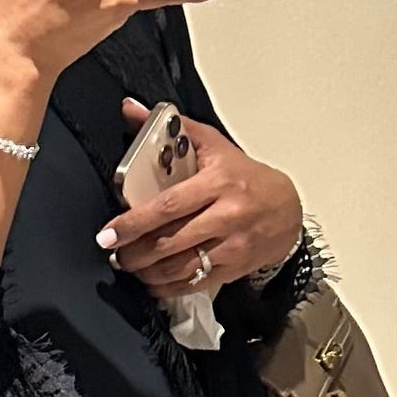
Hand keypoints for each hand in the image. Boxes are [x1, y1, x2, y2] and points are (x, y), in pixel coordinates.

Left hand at [97, 97, 303, 297]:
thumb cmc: (245, 176)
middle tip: (114, 252)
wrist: (287, 210)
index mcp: (218, 183)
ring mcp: (231, 247)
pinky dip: (167, 288)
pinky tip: (152, 282)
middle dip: (135, 253)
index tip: (109, 234)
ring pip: (180, 268)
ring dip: (148, 272)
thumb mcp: (213, 145)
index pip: (169, 206)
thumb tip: (129, 108)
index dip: (135, 223)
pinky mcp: (234, 269)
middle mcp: (226, 217)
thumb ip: (173, 129)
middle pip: (171, 242)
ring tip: (130, 266)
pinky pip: (194, 285)